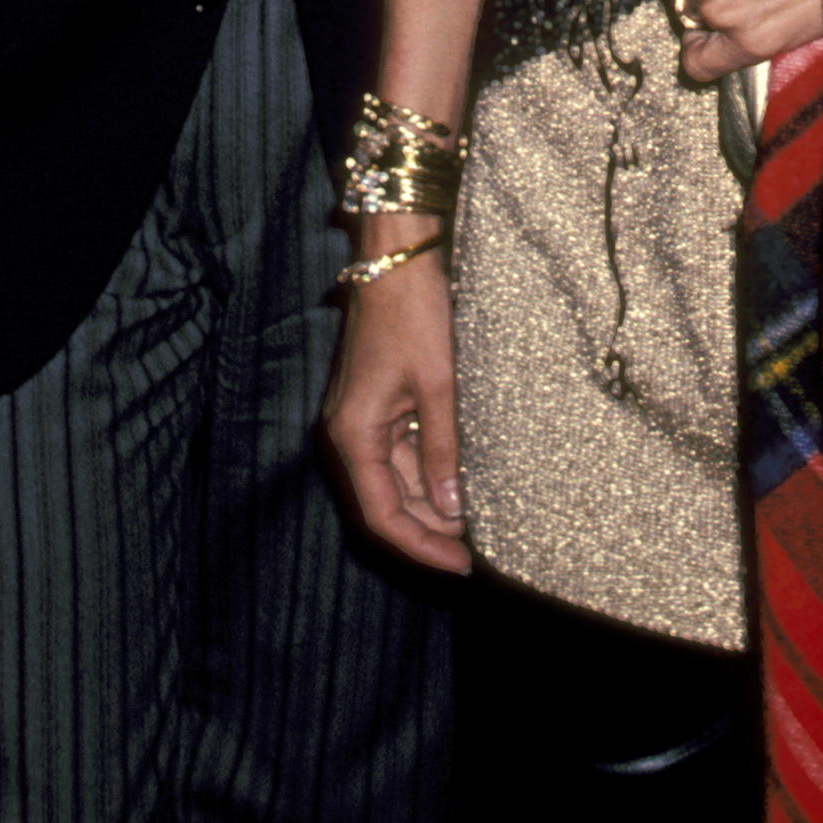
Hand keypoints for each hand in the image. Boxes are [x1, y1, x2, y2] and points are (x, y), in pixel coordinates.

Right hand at [322, 240, 469, 575]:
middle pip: (385, 503)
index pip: (382, 516)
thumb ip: (443, 449)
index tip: (460, 564)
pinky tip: (458, 482)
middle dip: (428, 529)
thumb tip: (453, 507)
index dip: (420, 546)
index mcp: (353, 434)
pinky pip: (399, 452)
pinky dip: (427, 471)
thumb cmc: (414, 313)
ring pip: (393, 481)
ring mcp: (360, 418)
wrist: (396, 258)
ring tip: (473, 522)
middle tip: (475, 550)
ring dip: (429, 502)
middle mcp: (347, 433)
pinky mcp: (375, 404)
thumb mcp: (438, 385)